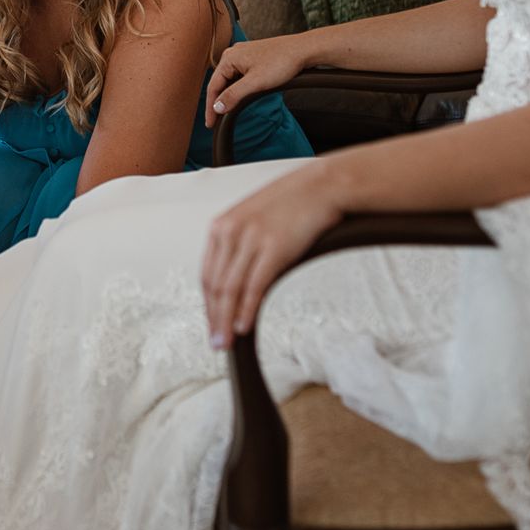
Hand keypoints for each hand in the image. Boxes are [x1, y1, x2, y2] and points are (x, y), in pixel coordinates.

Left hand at [201, 156, 347, 349]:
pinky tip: (244, 326)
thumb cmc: (293, 203)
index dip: (208, 305)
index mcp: (221, 226)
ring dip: (226, 321)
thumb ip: (241, 244)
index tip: (212, 324)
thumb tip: (238, 278)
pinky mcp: (273, 248)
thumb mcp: (255, 219)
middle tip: (216, 343)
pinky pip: (253, 287)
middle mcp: (230, 231)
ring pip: (229, 290)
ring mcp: (251, 239)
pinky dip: (246, 310)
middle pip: (214, 286)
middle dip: (213, 319)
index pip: (207, 274)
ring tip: (227, 342)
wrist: (323, 185)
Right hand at [204, 32, 312, 127]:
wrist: (303, 50)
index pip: (213, 86)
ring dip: (227, 96)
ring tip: (224, 112)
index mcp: (229, 58)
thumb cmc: (282, 61)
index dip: (210, 107)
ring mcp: (243, 55)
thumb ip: (234, 95)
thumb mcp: (255, 82)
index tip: (211, 123)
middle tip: (215, 121)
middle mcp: (233, 54)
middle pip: (219, 83)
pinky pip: (238, 76)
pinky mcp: (253, 59)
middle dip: (217, 102)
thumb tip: (217, 107)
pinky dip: (236, 89)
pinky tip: (239, 97)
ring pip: (229, 80)